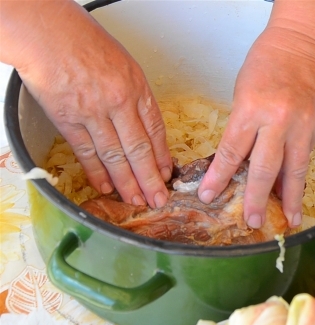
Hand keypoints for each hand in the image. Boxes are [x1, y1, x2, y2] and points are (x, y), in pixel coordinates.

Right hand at [1, 1, 171, 207]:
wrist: (49, 35)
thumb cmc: (86, 43)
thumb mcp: (125, 65)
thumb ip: (135, 96)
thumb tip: (142, 124)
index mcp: (137, 89)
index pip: (156, 131)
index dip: (162, 156)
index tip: (167, 174)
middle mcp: (119, 103)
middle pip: (139, 149)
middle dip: (150, 179)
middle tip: (158, 199)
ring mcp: (93, 114)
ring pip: (115, 156)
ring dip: (126, 182)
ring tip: (135, 200)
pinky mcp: (68, 120)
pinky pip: (86, 152)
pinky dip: (96, 172)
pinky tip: (105, 186)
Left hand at [197, 27, 314, 228]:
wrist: (303, 47)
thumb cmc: (266, 64)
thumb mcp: (243, 93)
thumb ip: (243, 126)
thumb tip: (239, 161)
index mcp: (252, 108)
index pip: (232, 150)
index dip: (220, 176)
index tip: (210, 195)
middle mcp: (278, 120)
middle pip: (264, 167)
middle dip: (256, 197)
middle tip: (250, 221)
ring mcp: (301, 126)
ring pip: (294, 170)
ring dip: (289, 198)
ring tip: (289, 221)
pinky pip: (305, 159)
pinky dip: (299, 180)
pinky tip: (296, 196)